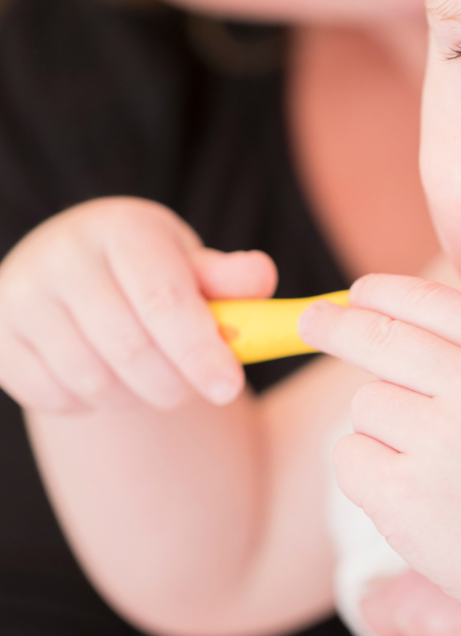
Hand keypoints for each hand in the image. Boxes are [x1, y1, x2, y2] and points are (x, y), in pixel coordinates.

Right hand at [0, 197, 275, 412]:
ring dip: (137, 396)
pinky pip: (54, 397)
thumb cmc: (151, 270)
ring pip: (93, 380)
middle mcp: (62, 256)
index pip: (163, 299)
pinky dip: (92, 404)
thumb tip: (262, 276)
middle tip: (199, 389)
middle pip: (130, 348)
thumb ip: (230, 278)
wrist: (74, 269)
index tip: (230, 388)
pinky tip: (107, 378)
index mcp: (122, 230)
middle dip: (176, 383)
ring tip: (154, 379)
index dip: (199, 349)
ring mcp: (20, 297)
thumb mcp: (193, 264)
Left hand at [299, 274, 460, 614]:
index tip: (356, 293)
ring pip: (365, 403)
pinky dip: (367, 470)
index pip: (431, 300)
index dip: (383, 291)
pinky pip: (349, 455)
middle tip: (312, 321)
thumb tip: (389, 308)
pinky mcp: (403, 495)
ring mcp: (440, 443)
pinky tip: (412, 493)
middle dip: (337, 326)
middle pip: (380, 337)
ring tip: (433, 463)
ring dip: (380, 426)